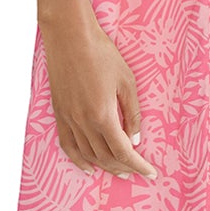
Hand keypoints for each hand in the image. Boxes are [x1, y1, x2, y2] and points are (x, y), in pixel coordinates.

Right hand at [41, 17, 157, 179]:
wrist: (70, 37)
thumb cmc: (102, 53)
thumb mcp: (127, 81)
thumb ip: (132, 113)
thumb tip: (136, 139)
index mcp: (103, 115)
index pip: (123, 152)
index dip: (139, 166)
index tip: (150, 173)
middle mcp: (84, 122)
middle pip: (106, 157)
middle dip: (124, 167)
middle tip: (138, 171)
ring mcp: (69, 119)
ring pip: (87, 155)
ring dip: (105, 167)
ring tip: (120, 171)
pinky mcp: (59, 113)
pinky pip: (67, 145)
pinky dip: (78, 160)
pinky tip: (88, 167)